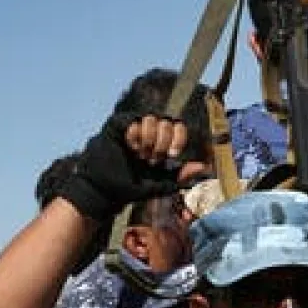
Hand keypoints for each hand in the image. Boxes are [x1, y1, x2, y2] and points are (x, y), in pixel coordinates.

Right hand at [59, 113, 187, 220]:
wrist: (105, 189)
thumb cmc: (132, 185)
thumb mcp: (160, 183)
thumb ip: (179, 175)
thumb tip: (202, 167)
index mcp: (162, 142)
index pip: (179, 126)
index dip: (179, 137)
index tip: (172, 155)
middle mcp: (150, 131)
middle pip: (168, 121)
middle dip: (163, 142)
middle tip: (152, 160)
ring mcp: (134, 126)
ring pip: (151, 118)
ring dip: (148, 139)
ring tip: (139, 155)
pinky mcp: (117, 124)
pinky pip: (132, 120)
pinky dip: (134, 136)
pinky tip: (129, 147)